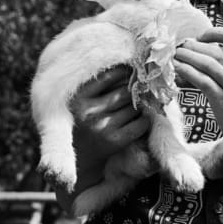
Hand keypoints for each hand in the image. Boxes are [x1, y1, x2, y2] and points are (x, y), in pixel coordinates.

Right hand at [70, 65, 149, 183]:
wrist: (79, 160)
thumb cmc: (84, 122)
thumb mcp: (81, 101)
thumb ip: (99, 83)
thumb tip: (131, 64)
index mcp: (78, 97)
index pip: (111, 74)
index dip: (126, 71)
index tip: (132, 71)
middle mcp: (88, 111)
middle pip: (126, 90)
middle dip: (134, 90)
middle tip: (138, 91)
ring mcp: (101, 127)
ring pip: (134, 106)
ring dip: (139, 106)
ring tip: (134, 107)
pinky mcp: (114, 141)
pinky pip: (140, 123)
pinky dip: (144, 120)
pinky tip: (137, 121)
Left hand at [174, 27, 222, 157]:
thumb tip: (201, 47)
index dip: (217, 32)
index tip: (201, 36)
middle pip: (217, 50)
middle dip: (195, 46)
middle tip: (180, 46)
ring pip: (207, 64)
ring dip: (188, 57)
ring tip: (176, 55)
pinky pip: (202, 81)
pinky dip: (188, 72)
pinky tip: (179, 69)